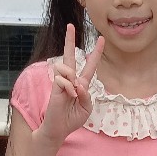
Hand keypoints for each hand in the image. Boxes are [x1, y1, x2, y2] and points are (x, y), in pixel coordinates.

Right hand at [39, 23, 105, 144]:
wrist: (58, 129)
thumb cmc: (72, 119)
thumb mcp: (86, 109)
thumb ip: (86, 95)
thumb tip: (79, 83)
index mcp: (82, 84)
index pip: (90, 65)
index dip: (96, 53)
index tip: (101, 39)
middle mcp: (71, 80)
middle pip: (70, 56)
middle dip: (70, 40)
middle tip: (70, 25)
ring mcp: (62, 83)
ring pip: (66, 67)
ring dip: (72, 77)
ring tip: (73, 93)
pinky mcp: (55, 87)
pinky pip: (62, 80)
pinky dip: (68, 87)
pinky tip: (69, 96)